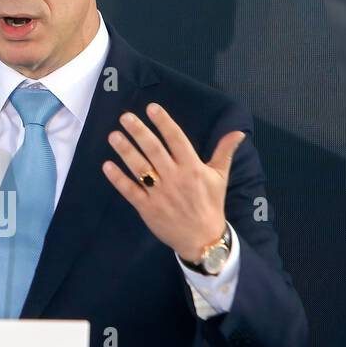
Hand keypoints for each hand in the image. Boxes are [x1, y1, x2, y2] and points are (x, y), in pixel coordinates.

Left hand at [102, 102, 244, 262]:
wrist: (202, 238)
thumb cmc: (211, 204)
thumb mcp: (220, 177)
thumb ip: (224, 152)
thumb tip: (238, 132)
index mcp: (192, 168)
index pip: (176, 139)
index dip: (164, 123)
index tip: (151, 108)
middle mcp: (175, 178)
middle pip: (154, 150)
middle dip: (139, 132)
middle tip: (125, 117)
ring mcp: (159, 193)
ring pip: (140, 168)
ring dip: (126, 151)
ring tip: (114, 136)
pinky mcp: (147, 208)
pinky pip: (130, 191)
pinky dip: (118, 179)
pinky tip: (107, 165)